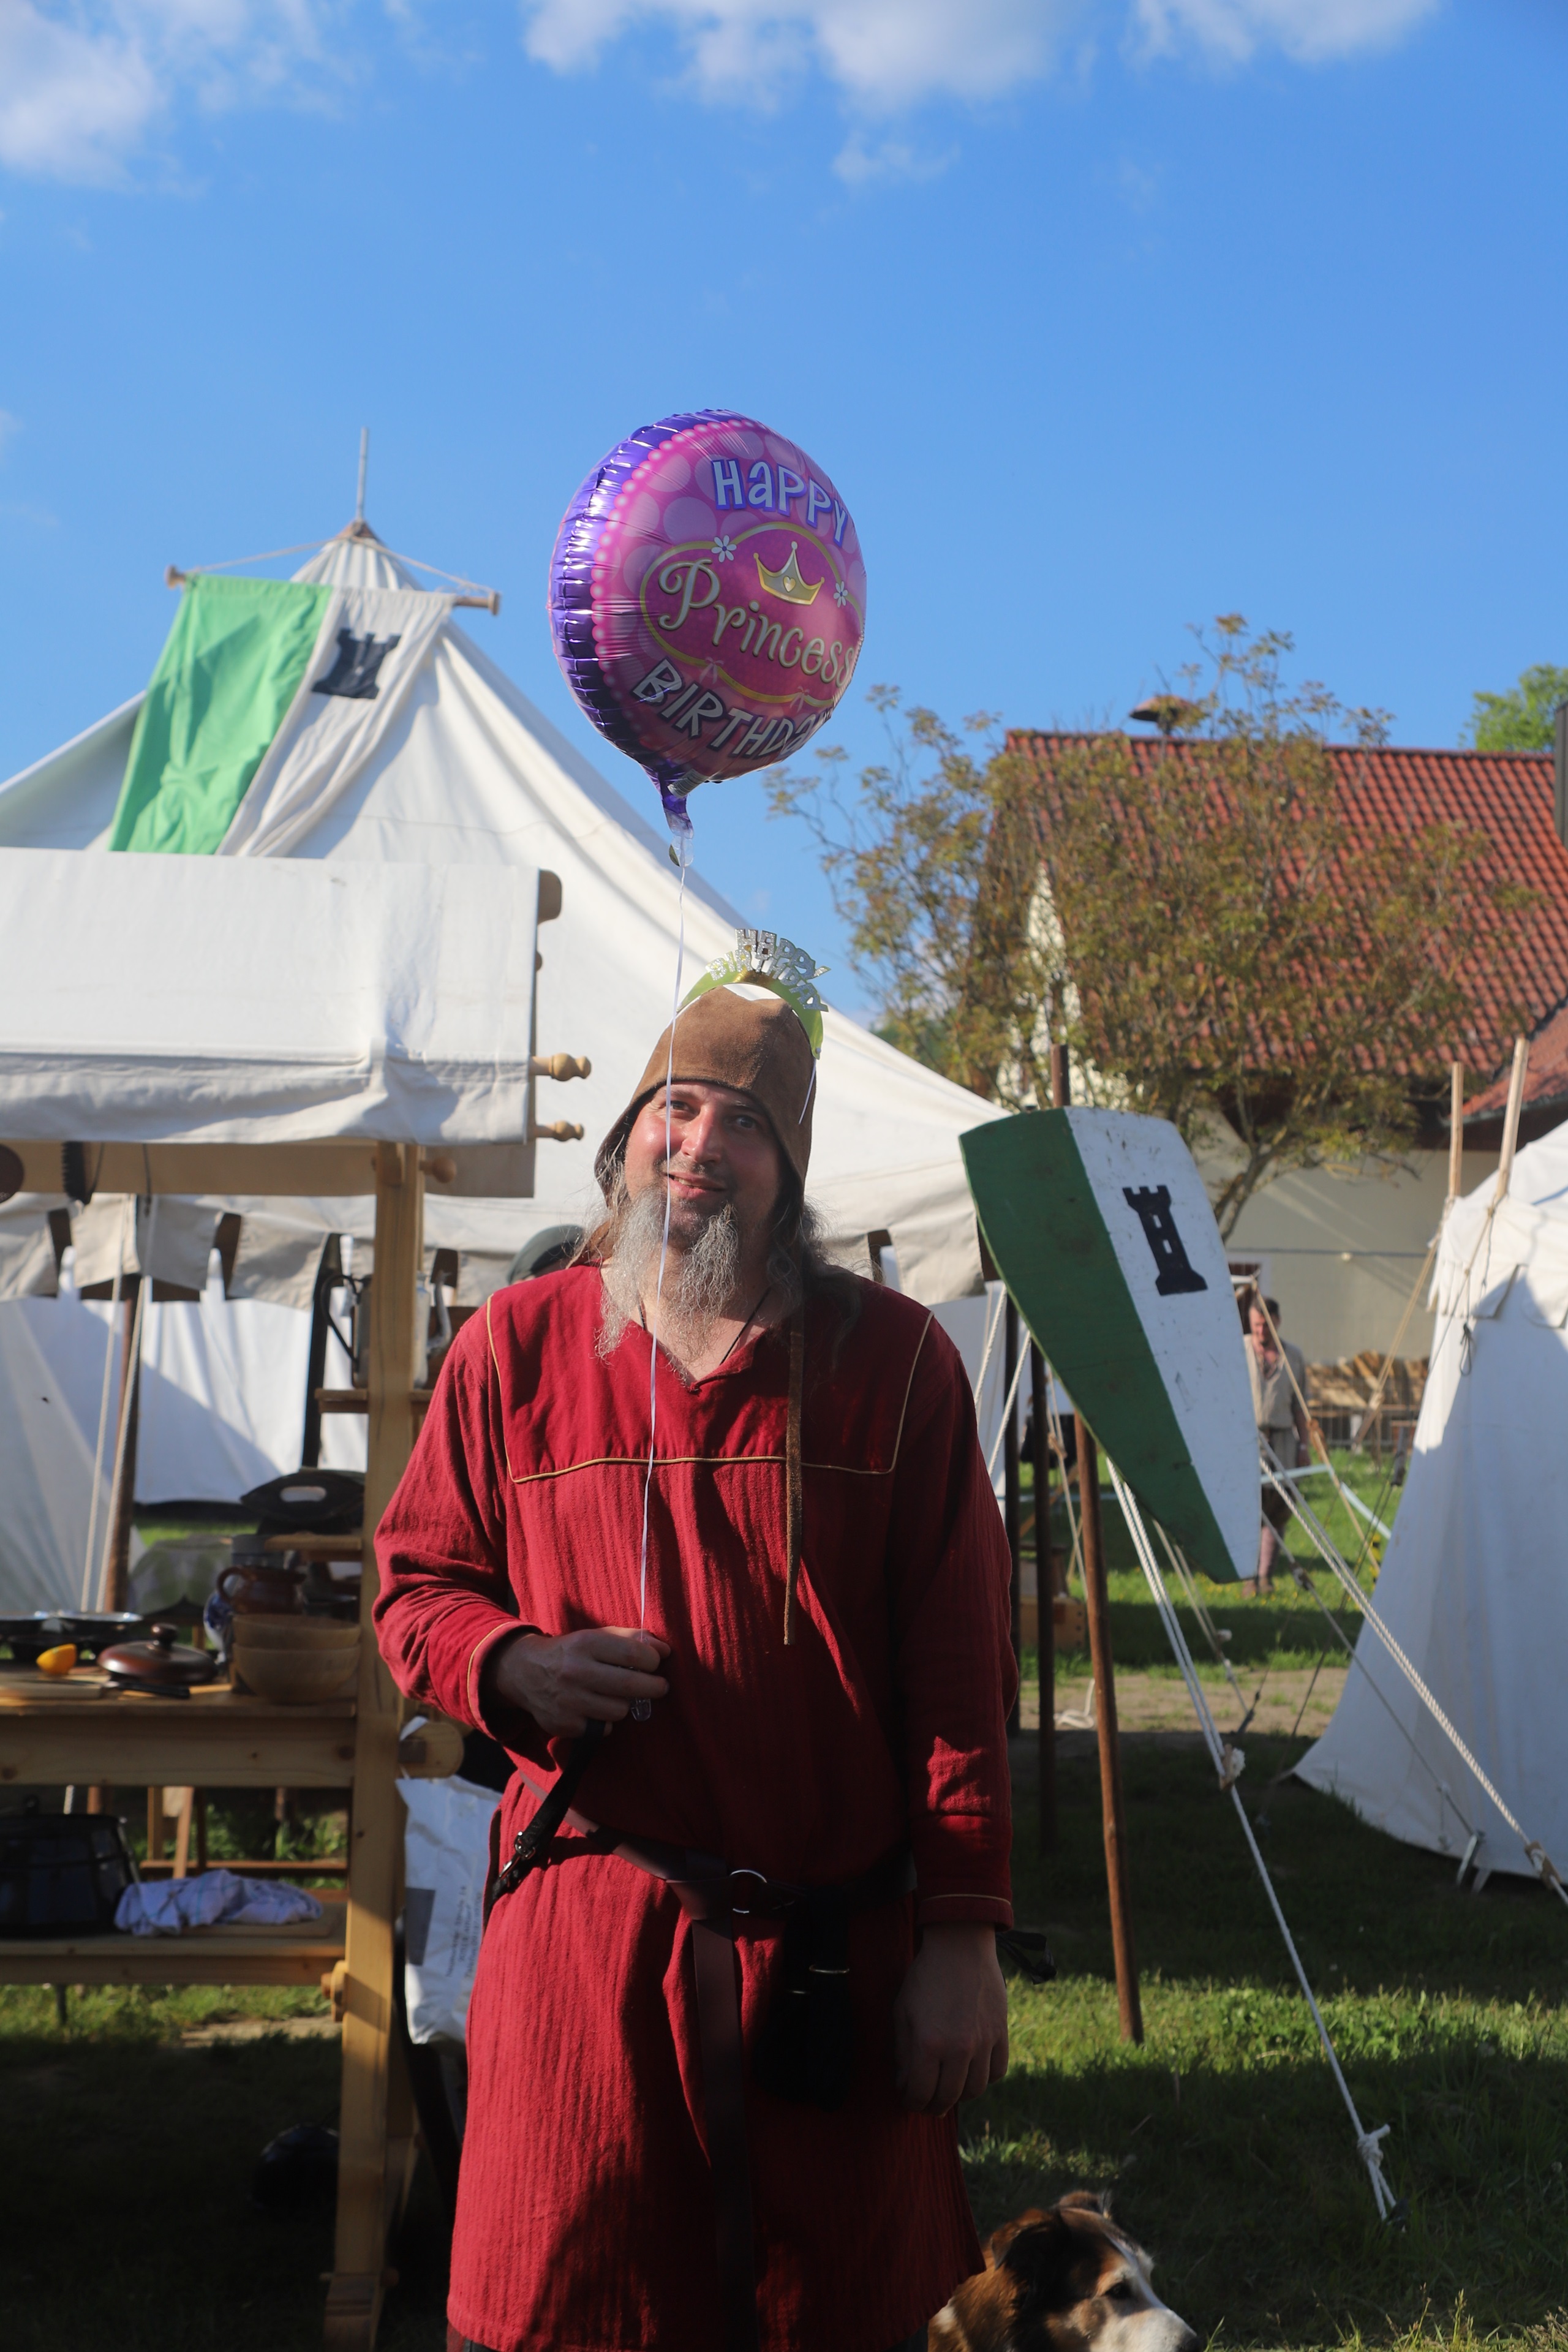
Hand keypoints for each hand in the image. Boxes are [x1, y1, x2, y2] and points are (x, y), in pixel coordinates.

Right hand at [484, 1625, 670, 1736]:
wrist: (525, 1672)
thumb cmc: (572, 1652)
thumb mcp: (596, 1636)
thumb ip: (631, 1639)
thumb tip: (665, 1650)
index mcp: (586, 1643)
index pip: (633, 1653)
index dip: (652, 1660)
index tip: (656, 1663)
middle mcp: (575, 1671)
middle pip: (630, 1685)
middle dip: (654, 1687)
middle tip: (660, 1687)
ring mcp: (569, 1700)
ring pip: (619, 1710)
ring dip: (625, 1704)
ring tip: (618, 1696)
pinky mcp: (564, 1724)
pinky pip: (602, 1728)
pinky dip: (605, 1721)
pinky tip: (595, 1708)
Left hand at [892, 1922, 1008, 2114]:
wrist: (961, 1945)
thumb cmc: (925, 1976)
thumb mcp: (902, 2010)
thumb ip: (902, 2051)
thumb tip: (905, 2083)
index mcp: (929, 2043)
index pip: (921, 2094)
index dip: (911, 2104)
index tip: (909, 2101)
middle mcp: (959, 2048)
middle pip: (948, 2098)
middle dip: (933, 2106)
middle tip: (927, 2103)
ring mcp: (984, 2042)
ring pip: (975, 2090)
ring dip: (959, 2095)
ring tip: (949, 2088)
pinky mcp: (1001, 2033)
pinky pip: (997, 2072)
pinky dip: (985, 2078)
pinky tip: (972, 2071)